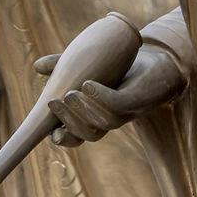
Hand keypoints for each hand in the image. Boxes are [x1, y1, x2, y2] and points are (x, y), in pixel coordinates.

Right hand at [39, 44, 185, 146]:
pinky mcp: (138, 99)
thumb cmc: (123, 66)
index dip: (63, 138)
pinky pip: (118, 104)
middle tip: (54, 102)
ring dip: (83, 111)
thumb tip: (37, 66)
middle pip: (87, 134)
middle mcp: (110, 118)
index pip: (77, 136)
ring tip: (70, 93)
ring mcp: (126, 111)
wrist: (158, 58)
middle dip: (69, 122)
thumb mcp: (90, 64)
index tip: (50, 132)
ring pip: (102, 123)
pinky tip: (89, 85)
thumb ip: (64, 66)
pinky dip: (101, 97)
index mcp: (96, 115)